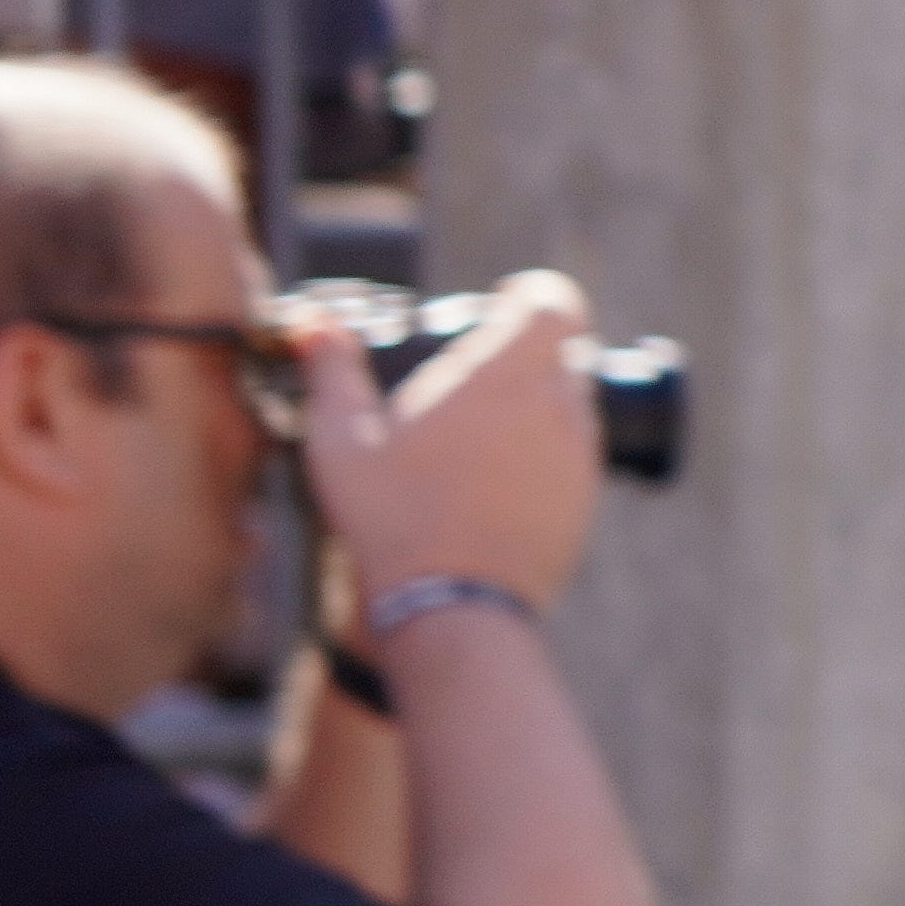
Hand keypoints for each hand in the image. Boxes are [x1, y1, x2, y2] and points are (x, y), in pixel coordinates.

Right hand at [296, 273, 603, 622]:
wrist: (451, 606)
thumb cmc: (391, 516)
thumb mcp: (341, 440)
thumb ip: (333, 372)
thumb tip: (317, 326)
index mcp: (507, 375)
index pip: (555, 304)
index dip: (532, 298)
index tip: (498, 308)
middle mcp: (559, 406)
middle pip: (563, 353)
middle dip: (524, 355)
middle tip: (472, 381)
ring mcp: (581, 455)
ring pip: (573, 403)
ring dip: (537, 404)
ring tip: (479, 434)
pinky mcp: (587, 499)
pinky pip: (575, 454)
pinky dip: (546, 452)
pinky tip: (496, 480)